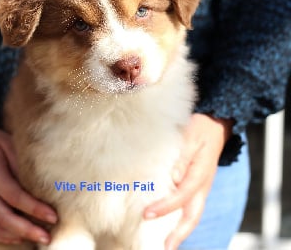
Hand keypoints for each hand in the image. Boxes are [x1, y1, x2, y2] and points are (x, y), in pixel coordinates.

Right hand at [0, 111, 56, 244]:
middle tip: (47, 238)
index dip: (35, 209)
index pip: (16, 197)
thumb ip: (21, 165)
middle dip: (28, 230)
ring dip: (17, 236)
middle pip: (5, 218)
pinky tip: (18, 238)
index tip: (53, 217)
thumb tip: (38, 185)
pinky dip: (2, 236)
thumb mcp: (10, 145)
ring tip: (38, 239)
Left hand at [144, 113, 231, 249]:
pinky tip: (169, 223)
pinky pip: (190, 205)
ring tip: (167, 243)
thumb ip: (182, 157)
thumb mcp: (190, 137)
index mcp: (200, 174)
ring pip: (193, 213)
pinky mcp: (197, 185)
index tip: (146, 214)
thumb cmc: (200, 129)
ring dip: (181, 229)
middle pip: (193, 215)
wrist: (215, 124)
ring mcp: (201, 186)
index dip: (164, 207)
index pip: (181, 196)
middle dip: (179, 233)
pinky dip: (181, 217)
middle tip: (166, 247)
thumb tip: (174, 178)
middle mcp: (202, 185)